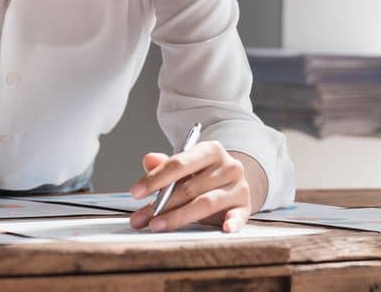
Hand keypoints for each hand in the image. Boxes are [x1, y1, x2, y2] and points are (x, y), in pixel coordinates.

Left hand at [126, 141, 263, 233]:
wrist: (232, 184)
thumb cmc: (203, 176)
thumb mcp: (185, 167)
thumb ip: (165, 165)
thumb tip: (148, 160)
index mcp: (211, 150)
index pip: (180, 163)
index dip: (156, 178)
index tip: (135, 192)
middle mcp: (228, 166)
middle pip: (190, 187)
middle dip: (162, 204)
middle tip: (142, 218)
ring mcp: (238, 187)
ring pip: (206, 203)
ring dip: (179, 216)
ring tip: (158, 225)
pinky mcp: (245, 207)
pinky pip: (239, 215)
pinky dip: (232, 222)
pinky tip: (225, 228)